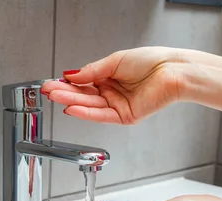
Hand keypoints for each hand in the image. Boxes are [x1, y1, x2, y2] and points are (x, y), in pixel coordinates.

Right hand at [41, 47, 186, 123]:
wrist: (173, 71)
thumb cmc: (153, 62)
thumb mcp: (115, 61)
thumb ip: (92, 71)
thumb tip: (71, 75)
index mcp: (110, 78)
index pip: (83, 83)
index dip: (67, 84)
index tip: (52, 83)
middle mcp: (112, 93)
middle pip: (84, 95)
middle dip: (65, 93)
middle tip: (48, 91)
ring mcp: (117, 105)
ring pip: (90, 105)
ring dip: (71, 102)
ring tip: (55, 97)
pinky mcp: (124, 116)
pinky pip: (101, 116)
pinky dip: (86, 113)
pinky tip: (72, 109)